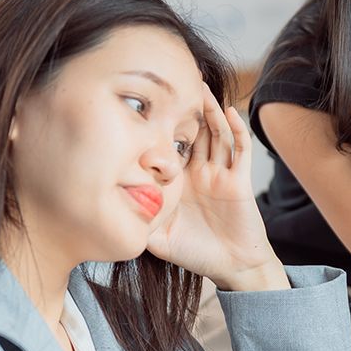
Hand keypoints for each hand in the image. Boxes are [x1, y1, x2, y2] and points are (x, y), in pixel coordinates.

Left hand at [143, 85, 287, 291]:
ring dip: (210, 110)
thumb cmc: (196, 254)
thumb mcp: (158, 239)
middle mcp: (201, 173)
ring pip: (216, 133)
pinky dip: (237, 129)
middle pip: (194, 132)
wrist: (232, 268)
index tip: (145, 107)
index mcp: (181, 182)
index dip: (161, 127)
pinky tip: (229, 111)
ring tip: (200, 85)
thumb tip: (110, 214)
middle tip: (172, 82)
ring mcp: (221, 174)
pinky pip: (240, 150)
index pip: (169, 147)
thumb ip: (138, 224)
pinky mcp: (239, 181)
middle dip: (185, 108)